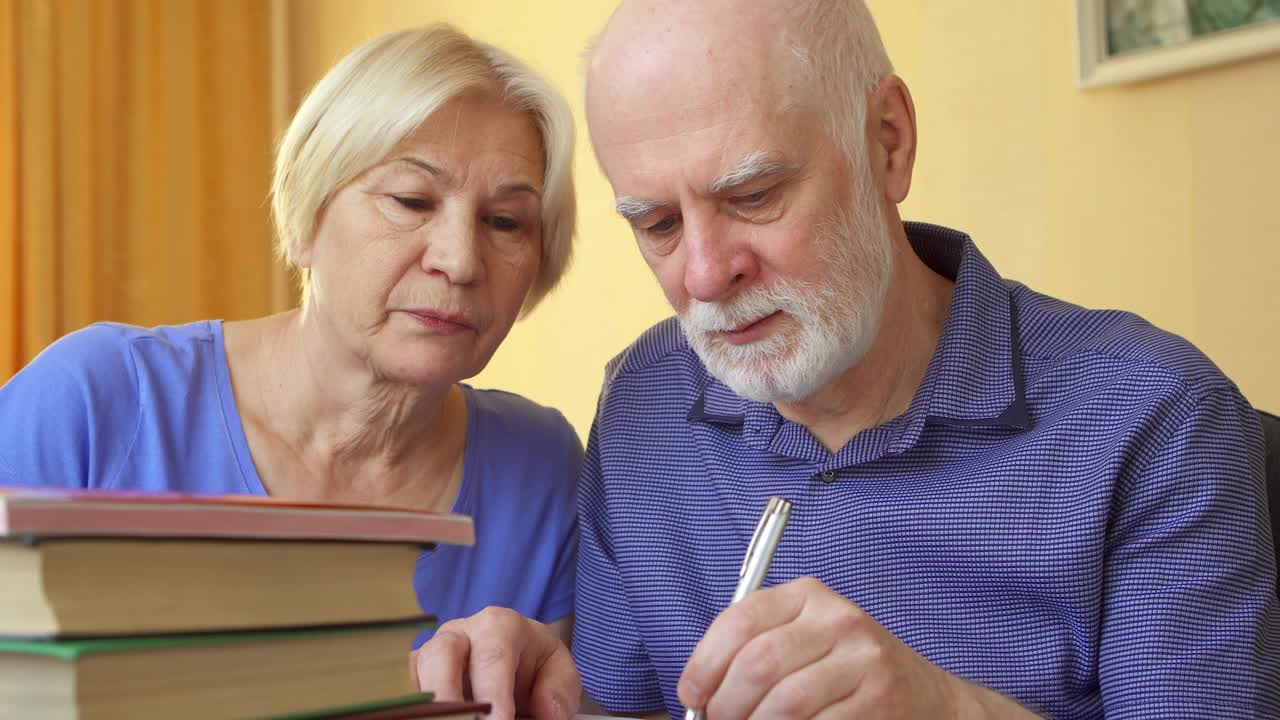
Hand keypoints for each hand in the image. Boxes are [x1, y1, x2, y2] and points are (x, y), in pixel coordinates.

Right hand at [410, 606, 581, 719]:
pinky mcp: (420, 672)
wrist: (520, 659)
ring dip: (427, 703)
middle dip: (446, 694)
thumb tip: (549, 712)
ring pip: (419, 668)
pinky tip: (434, 718)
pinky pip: (410, 686)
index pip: (493, 656)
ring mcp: (434, 650)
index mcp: (500, 625)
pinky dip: (419, 706)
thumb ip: (559, 690)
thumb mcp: (560, 673)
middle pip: (441, 654)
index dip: (493, 693)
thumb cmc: (537, 664)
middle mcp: (461, 632)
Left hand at [678, 577, 1034, 718]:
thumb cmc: (846, 672)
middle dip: (726, 705)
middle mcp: (838, 618)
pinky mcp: (880, 697)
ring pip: (784, 701)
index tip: (692, 695)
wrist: (927, 697)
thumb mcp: (803, 641)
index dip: (704, 663)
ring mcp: (864, 658)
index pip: (740, 620)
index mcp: (807, 595)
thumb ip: (755, 650)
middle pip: (757, 663)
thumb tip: (698, 690)